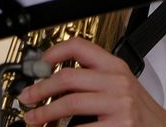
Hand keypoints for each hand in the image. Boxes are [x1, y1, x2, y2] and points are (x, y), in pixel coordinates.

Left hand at [17, 38, 165, 126]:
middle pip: (68, 77)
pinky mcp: (119, 126)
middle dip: (40, 89)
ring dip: (45, 113)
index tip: (39, 64)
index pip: (80, 46)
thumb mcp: (121, 85)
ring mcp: (119, 104)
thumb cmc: (138, 111)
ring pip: (70, 103)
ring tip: (35, 118)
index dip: (54, 52)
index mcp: (115, 67)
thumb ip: (95, 77)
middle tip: (27, 97)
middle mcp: (118, 82)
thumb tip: (55, 78)